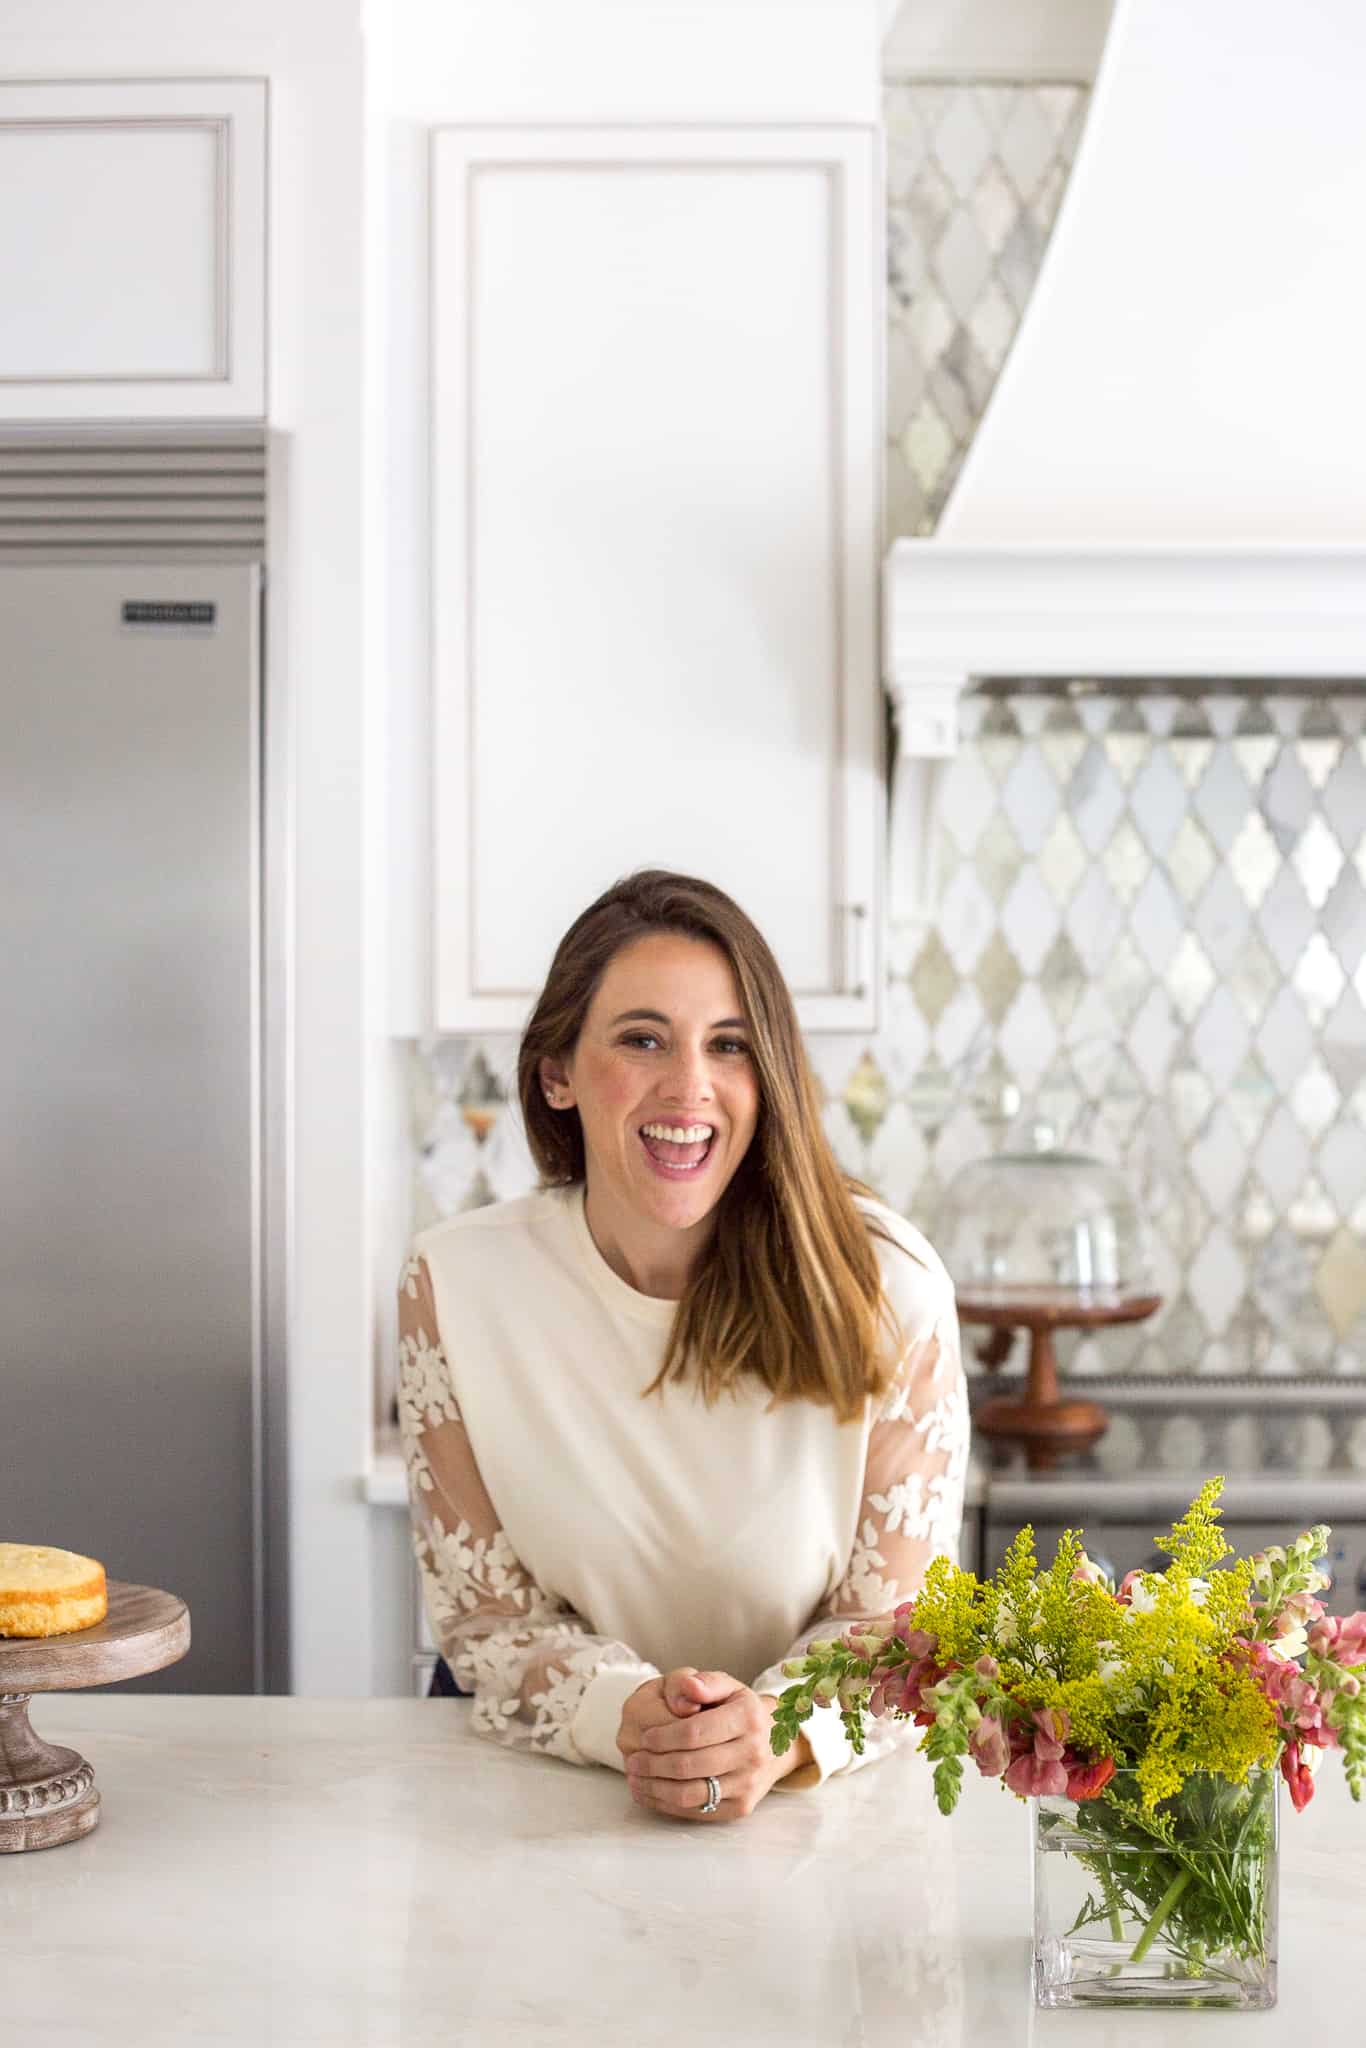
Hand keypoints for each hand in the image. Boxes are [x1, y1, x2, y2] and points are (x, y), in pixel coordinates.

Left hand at [619, 1667, 807, 1821]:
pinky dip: (666, 1805)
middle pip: (689, 1766)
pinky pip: (696, 1812)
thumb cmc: (739, 1711)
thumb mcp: (727, 1686)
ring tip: (635, 1778)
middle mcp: (752, 1753)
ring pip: (690, 1794)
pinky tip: (650, 1792)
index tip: (644, 1737)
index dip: (663, 1737)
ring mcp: (748, 1784)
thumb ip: (704, 1682)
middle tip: (632, 1760)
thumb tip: (688, 1686)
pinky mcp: (740, 1808)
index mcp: (748, 1718)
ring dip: (656, 1788)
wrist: (774, 1744)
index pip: (694, 1732)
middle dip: (653, 1764)